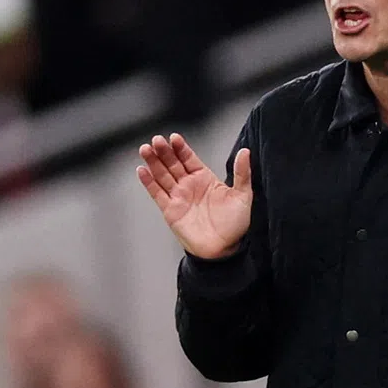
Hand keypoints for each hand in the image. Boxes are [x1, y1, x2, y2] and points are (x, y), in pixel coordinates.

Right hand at [137, 133, 252, 258]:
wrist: (223, 249)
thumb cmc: (235, 224)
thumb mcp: (243, 195)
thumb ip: (242, 173)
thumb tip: (245, 151)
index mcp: (205, 179)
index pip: (189, 158)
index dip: (181, 148)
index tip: (174, 137)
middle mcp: (189, 185)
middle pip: (173, 164)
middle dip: (164, 151)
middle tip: (157, 140)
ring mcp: (178, 197)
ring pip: (162, 175)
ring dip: (153, 162)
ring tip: (146, 149)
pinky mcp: (170, 210)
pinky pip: (157, 194)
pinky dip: (149, 182)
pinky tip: (142, 170)